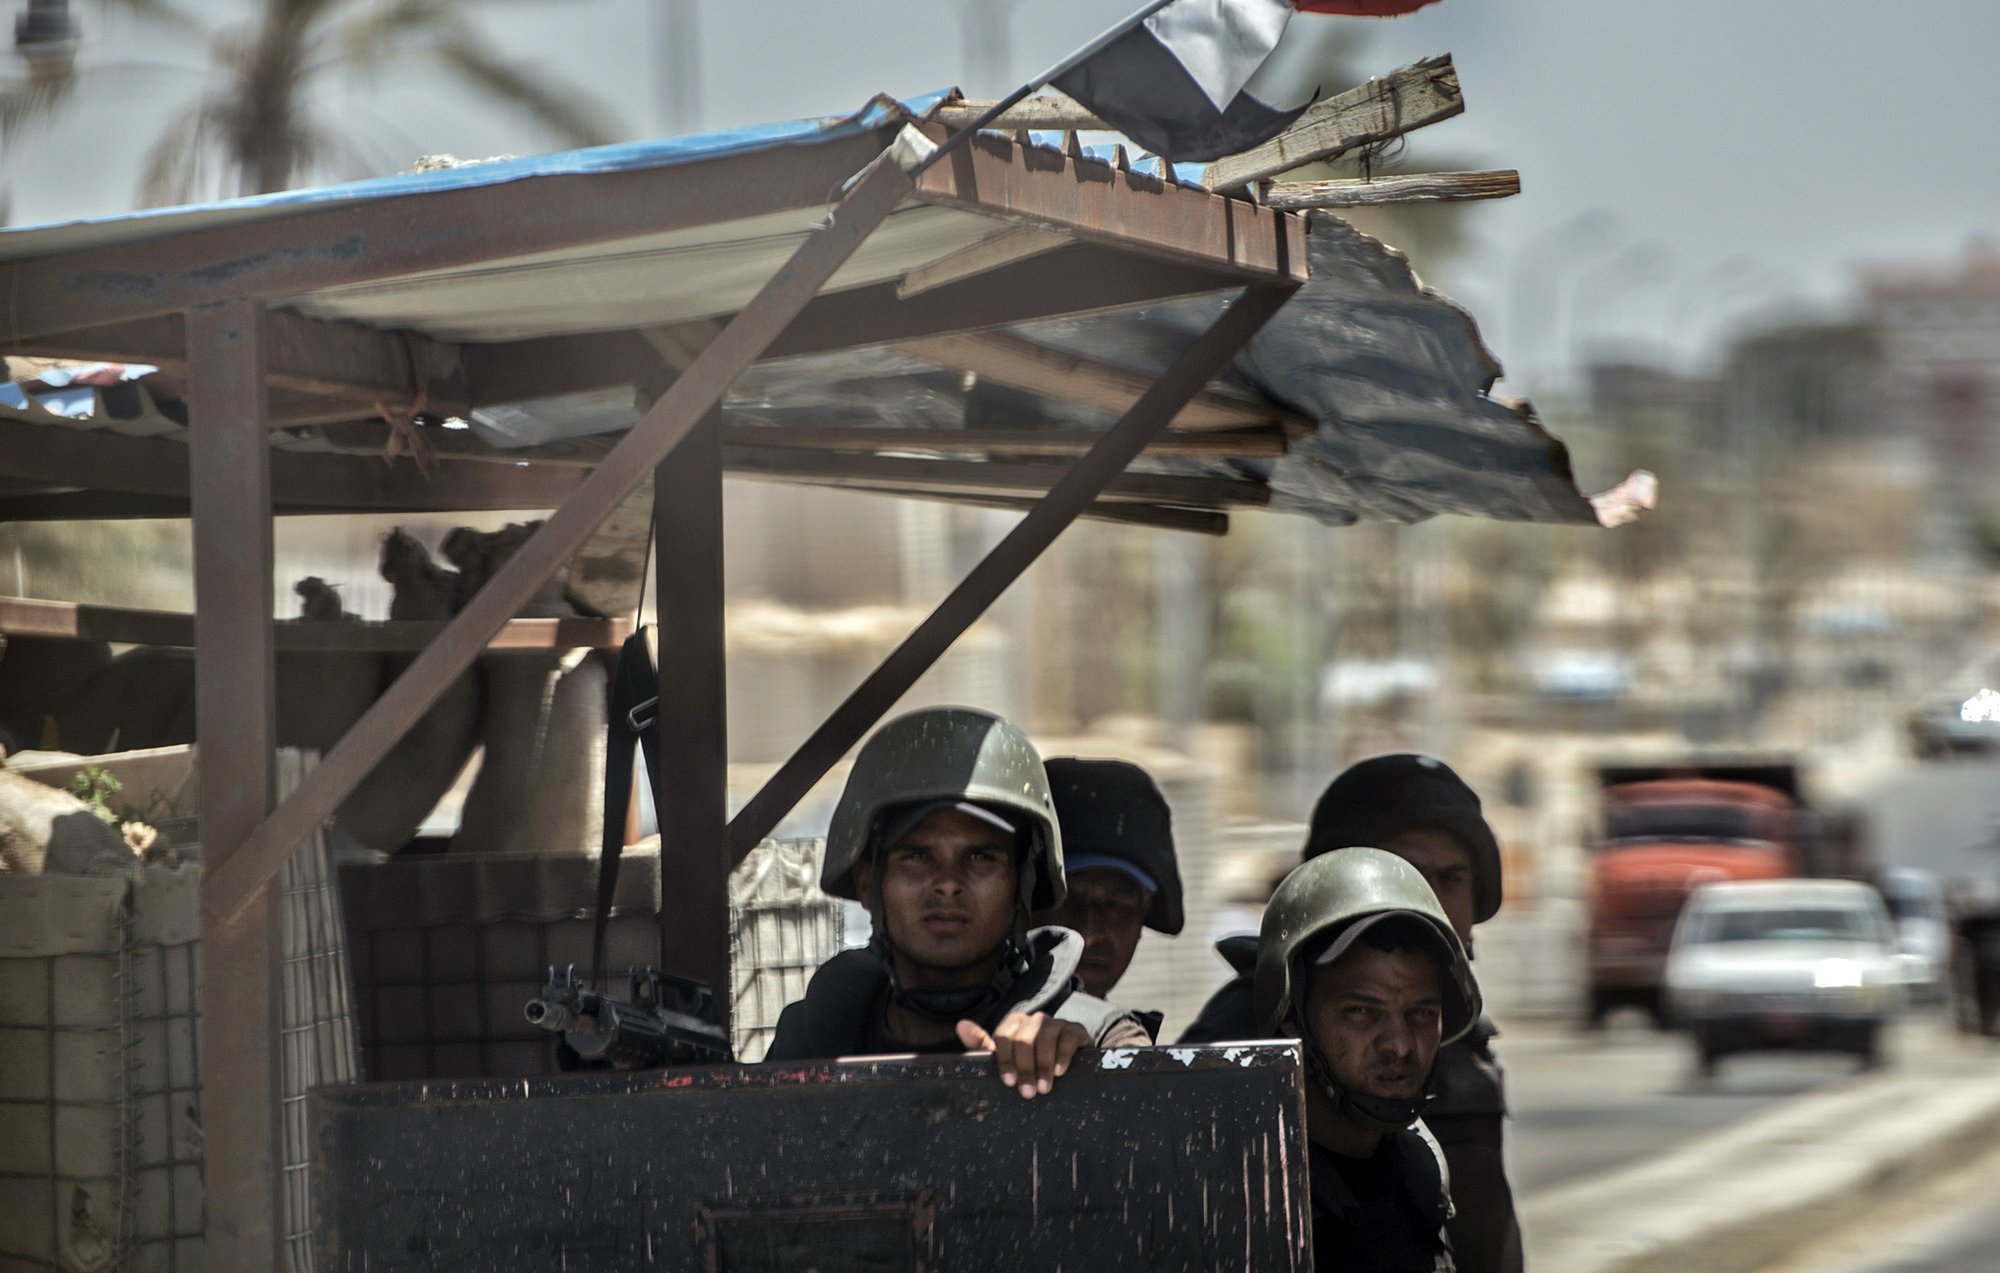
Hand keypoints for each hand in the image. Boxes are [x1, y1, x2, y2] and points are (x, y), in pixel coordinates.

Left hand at [956, 1012, 1090, 1098]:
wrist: (1067, 1070)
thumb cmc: (1029, 1066)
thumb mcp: (1005, 1060)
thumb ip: (982, 1046)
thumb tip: (961, 1025)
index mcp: (1014, 1025)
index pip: (1004, 1036)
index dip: (1005, 1060)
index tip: (1009, 1082)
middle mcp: (1034, 1020)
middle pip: (1024, 1038)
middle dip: (1025, 1067)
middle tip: (1028, 1092)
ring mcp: (1056, 1023)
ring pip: (1045, 1036)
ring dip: (1043, 1065)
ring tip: (1044, 1088)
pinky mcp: (1076, 1030)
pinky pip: (1068, 1036)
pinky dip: (1063, 1054)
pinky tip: (1060, 1071)